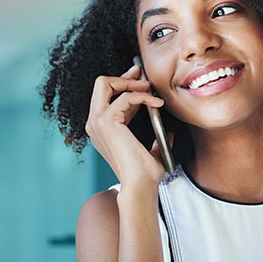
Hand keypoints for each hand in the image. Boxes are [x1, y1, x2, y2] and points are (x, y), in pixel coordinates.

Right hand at [84, 65, 168, 188]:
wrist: (140, 185)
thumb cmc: (144, 174)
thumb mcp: (151, 151)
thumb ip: (156, 140)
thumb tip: (168, 132)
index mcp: (102, 129)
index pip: (107, 96)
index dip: (124, 84)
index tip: (142, 82)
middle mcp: (95, 123)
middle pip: (100, 84)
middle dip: (123, 76)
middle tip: (142, 76)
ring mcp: (97, 122)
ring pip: (106, 84)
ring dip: (132, 83)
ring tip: (151, 90)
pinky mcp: (107, 121)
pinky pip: (125, 97)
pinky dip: (143, 96)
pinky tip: (157, 104)